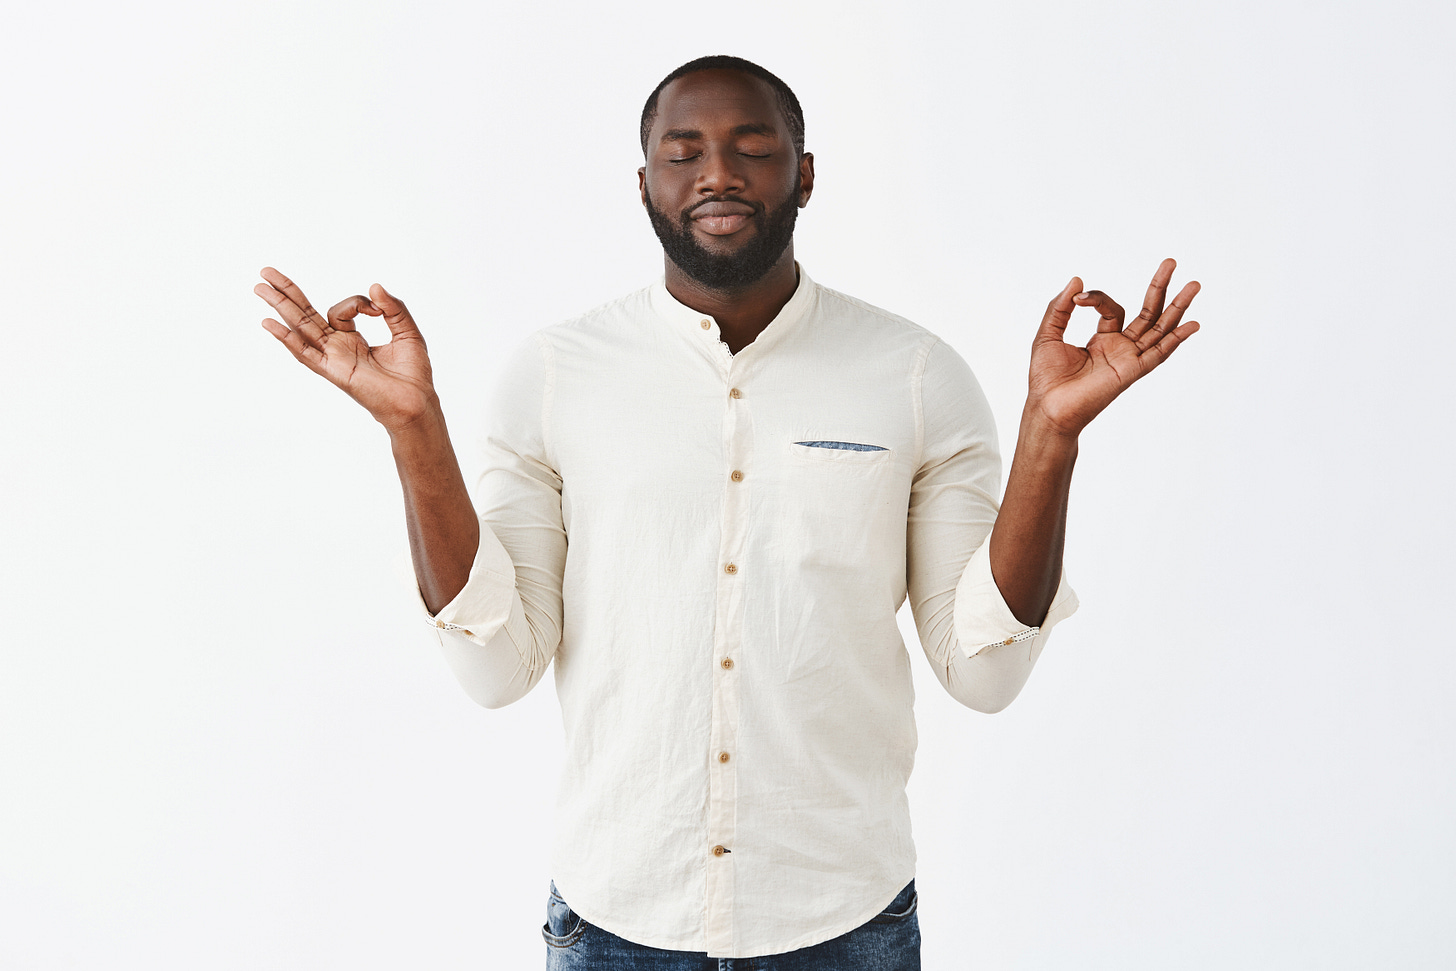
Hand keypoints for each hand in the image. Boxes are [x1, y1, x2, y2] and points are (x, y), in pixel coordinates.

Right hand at [255, 267, 437, 431]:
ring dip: (280, 306)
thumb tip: (374, 286)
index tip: (377, 309)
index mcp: (353, 339)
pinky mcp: (333, 371)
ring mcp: (333, 358)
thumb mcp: (407, 332)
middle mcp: (338, 347)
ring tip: (259, 287)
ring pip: (301, 327)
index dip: (358, 302)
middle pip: (306, 314)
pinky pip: (306, 353)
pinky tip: (268, 324)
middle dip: (287, 292)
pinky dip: (287, 339)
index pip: (342, 309)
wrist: (417, 402)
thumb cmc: (413, 374)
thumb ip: (393, 308)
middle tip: (265, 271)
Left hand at [1026, 258, 1200, 437]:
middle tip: (1171, 262)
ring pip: (1159, 329)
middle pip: (1147, 314)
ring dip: (1177, 307)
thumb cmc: (1046, 378)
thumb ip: (1060, 307)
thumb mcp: (1048, 334)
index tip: (1078, 299)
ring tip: (1194, 284)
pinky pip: (1158, 354)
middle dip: (1159, 288)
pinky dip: (1175, 340)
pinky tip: (1193, 325)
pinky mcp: (1131, 372)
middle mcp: (1120, 349)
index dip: (1097, 298)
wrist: (1048, 407)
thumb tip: (1078, 281)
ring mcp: (1128, 360)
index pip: (1112, 308)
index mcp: (1102, 340)